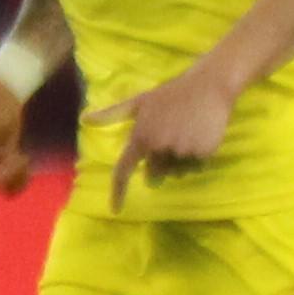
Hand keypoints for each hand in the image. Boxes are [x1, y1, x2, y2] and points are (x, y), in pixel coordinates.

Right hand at [0, 76, 32, 195]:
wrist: (1, 95)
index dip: (1, 176)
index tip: (15, 157)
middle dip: (13, 176)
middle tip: (23, 157)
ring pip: (4, 186)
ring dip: (18, 179)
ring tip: (25, 159)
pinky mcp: (2, 160)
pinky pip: (11, 179)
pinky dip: (21, 176)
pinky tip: (26, 158)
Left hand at [104, 64, 237, 207]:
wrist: (209, 85)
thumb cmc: (171, 93)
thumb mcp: (139, 101)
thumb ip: (112, 114)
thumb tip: (84, 119)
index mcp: (141, 136)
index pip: (124, 169)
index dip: (119, 191)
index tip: (116, 209)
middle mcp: (159, 146)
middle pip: (156, 174)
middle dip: (160, 165)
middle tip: (169, 142)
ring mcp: (182, 150)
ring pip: (178, 172)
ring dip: (180, 163)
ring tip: (187, 136)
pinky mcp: (203, 152)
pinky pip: (197, 167)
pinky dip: (198, 158)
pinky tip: (200, 137)